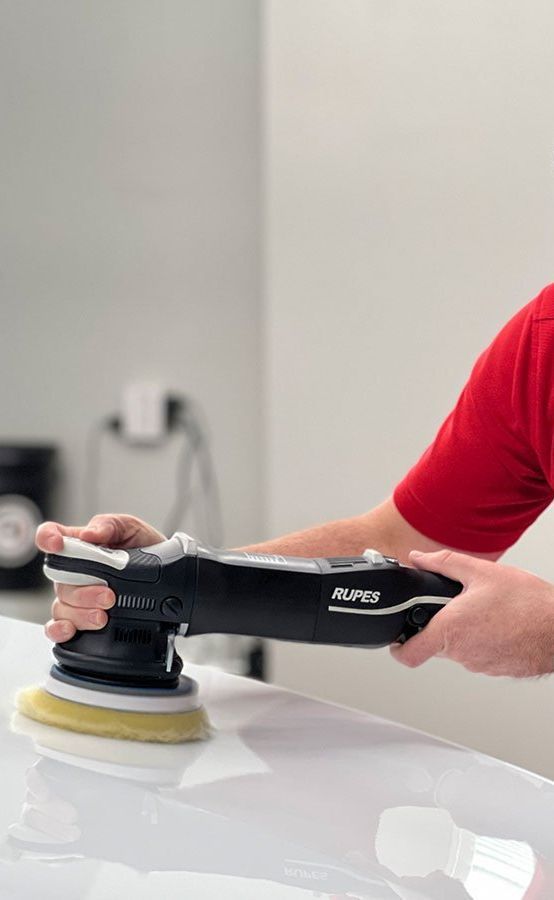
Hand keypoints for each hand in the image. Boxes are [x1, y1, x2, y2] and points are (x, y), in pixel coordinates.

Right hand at [36, 514, 164, 642]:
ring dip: (80, 613)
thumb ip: (111, 525)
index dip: (48, 538)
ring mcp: (76, 597)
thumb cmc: (146, 549)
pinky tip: (72, 630)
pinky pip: (58, 627)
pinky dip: (60, 630)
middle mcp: (74, 572)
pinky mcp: (81, 619)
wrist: (167, 578)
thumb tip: (90, 533)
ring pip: (61, 607)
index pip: (52, 536)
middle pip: (59, 581)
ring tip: (103, 616)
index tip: (57, 544)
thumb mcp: (133, 529)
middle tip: (108, 595)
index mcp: (81, 545)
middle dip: (81, 591)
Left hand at [390, 549, 553, 676]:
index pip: (409, 654)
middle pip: (435, 645)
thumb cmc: (528, 604)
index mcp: (451, 630)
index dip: (398, 647)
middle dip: (439, 625)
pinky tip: (497, 622)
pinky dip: (482, 639)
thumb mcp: (481, 572)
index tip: (397, 638)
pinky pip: (479, 654)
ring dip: (463, 631)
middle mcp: (463, 653)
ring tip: (483, 611)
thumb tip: (419, 559)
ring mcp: (480, 664)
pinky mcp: (497, 669)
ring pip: (459, 648)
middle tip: (454, 605)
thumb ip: (444, 563)